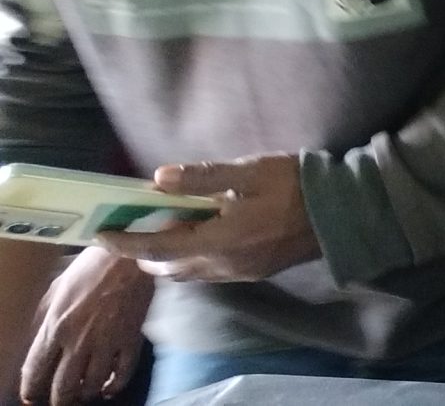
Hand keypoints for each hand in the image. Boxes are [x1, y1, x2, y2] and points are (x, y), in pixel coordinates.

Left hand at [19, 248, 149, 405]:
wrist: (130, 256)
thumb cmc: (90, 267)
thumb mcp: (56, 289)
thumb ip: (45, 317)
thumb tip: (38, 340)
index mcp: (56, 328)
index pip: (36, 370)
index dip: (30, 388)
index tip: (31, 395)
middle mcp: (79, 341)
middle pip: (64, 386)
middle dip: (59, 398)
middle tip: (59, 399)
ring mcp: (108, 343)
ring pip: (92, 384)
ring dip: (85, 393)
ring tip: (82, 392)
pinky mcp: (132, 339)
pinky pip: (123, 373)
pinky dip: (114, 386)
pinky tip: (108, 388)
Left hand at [94, 157, 320, 284]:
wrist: (343, 212)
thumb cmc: (296, 186)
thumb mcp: (250, 172)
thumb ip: (203, 176)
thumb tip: (158, 179)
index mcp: (217, 241)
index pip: (157, 247)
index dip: (125, 242)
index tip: (101, 233)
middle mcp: (222, 265)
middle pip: (168, 267)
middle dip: (145, 250)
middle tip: (138, 223)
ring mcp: (239, 272)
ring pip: (188, 272)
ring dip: (170, 255)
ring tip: (170, 226)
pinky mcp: (254, 271)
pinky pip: (209, 271)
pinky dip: (193, 256)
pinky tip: (205, 233)